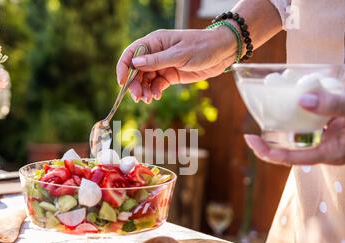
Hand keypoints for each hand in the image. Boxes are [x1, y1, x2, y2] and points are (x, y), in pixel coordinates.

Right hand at [116, 28, 236, 103]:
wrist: (222, 53)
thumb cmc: (202, 47)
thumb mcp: (179, 54)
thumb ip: (157, 60)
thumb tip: (134, 64)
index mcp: (155, 42)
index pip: (132, 53)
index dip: (123, 67)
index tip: (122, 83)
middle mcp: (156, 53)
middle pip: (136, 70)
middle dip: (135, 84)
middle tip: (138, 97)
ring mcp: (162, 65)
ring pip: (146, 79)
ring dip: (144, 90)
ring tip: (147, 100)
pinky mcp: (170, 75)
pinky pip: (156, 85)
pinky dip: (154, 92)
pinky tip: (156, 97)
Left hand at [244, 90, 344, 165]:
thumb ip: (334, 105)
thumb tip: (301, 99)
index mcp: (332, 153)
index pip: (293, 158)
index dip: (270, 152)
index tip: (251, 141)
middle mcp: (328, 148)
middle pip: (291, 149)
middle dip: (270, 140)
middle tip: (250, 130)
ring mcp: (330, 137)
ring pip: (299, 134)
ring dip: (283, 123)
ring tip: (266, 109)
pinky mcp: (332, 126)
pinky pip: (309, 121)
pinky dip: (298, 111)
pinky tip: (291, 97)